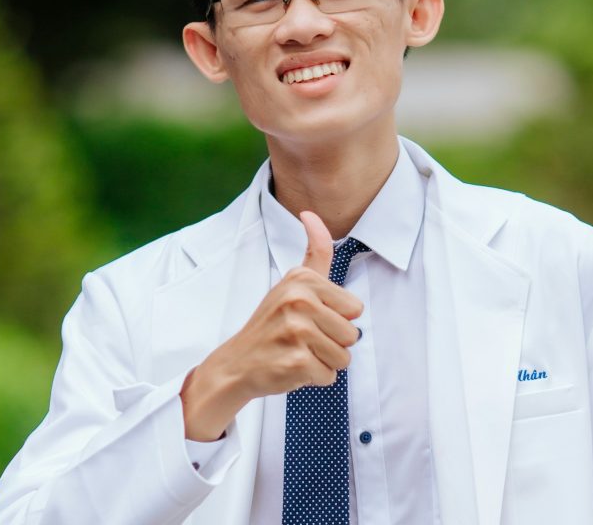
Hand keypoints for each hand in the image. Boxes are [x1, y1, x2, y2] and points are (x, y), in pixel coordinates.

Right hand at [180, 211, 363, 440]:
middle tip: (302, 340)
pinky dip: (313, 378)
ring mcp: (296, 331)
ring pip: (344, 358)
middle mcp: (299, 300)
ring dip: (324, 362)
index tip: (309, 317)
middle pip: (352, 334)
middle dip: (332, 343)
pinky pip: (329, 376)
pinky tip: (291, 367)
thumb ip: (314, 252)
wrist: (236, 363)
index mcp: (302, 279)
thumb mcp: (292, 283)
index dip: (336, 318)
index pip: (355, 308)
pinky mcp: (295, 361)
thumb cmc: (272, 323)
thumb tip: (310, 213)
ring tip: (297, 352)